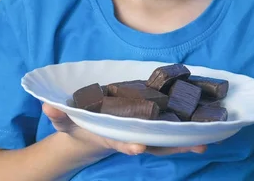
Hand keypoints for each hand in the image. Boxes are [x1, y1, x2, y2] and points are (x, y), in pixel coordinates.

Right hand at [42, 103, 206, 155]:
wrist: (93, 134)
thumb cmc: (81, 127)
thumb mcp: (67, 123)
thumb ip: (58, 116)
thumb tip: (46, 106)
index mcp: (111, 136)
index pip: (121, 142)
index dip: (129, 145)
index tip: (138, 148)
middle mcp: (131, 137)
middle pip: (153, 144)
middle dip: (172, 146)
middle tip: (195, 145)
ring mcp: (143, 134)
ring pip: (166, 140)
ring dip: (186, 141)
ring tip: (207, 141)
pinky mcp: (151, 126)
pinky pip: (170, 130)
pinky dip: (186, 130)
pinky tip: (206, 127)